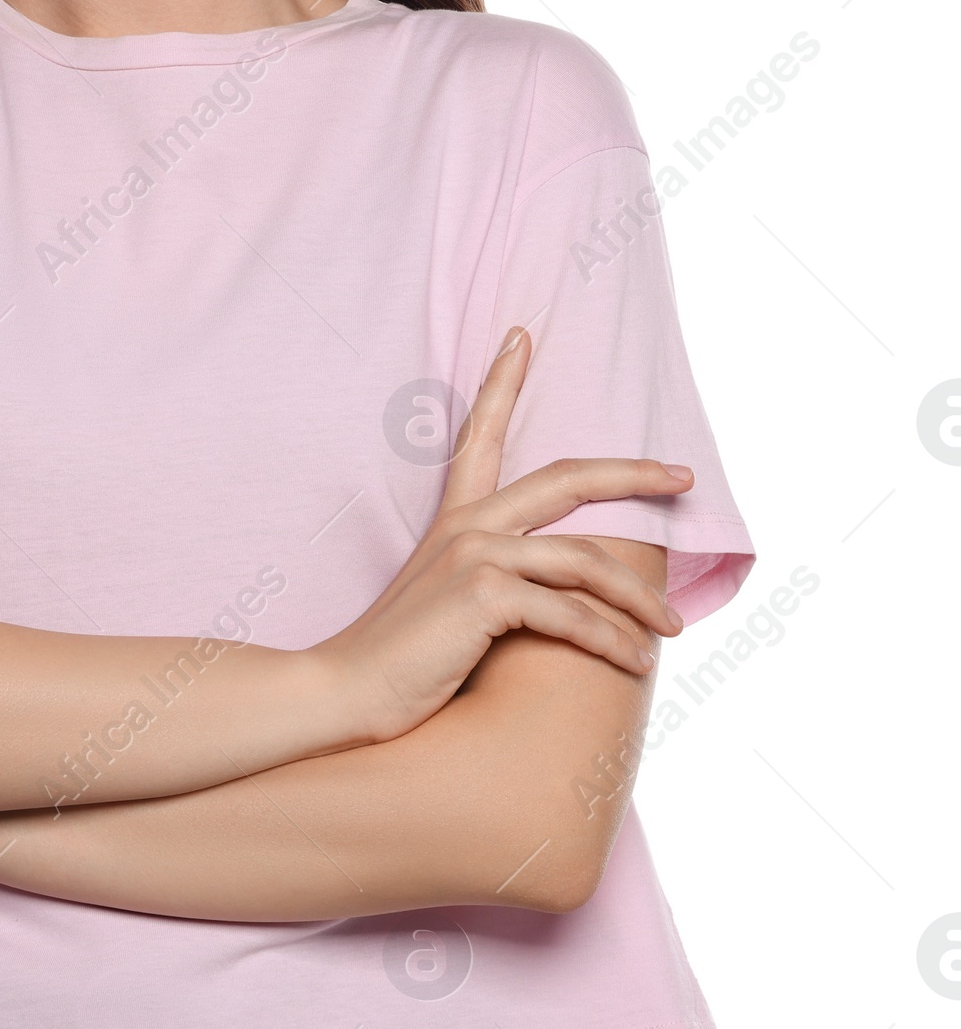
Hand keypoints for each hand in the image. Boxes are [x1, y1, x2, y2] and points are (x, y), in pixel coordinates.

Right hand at [314, 326, 688, 743]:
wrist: (345, 691)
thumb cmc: (398, 661)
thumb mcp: (443, 603)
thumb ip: (487, 581)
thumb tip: (551, 594)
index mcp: (454, 520)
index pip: (480, 435)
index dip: (502, 381)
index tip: (521, 336)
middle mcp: (467, 526)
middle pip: (565, 477)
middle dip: (632, 472)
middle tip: (683, 476)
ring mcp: (475, 555)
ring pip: (585, 559)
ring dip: (638, 599)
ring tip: (671, 630)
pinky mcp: (484, 595)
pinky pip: (570, 614)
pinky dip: (611, 640)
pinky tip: (634, 661)